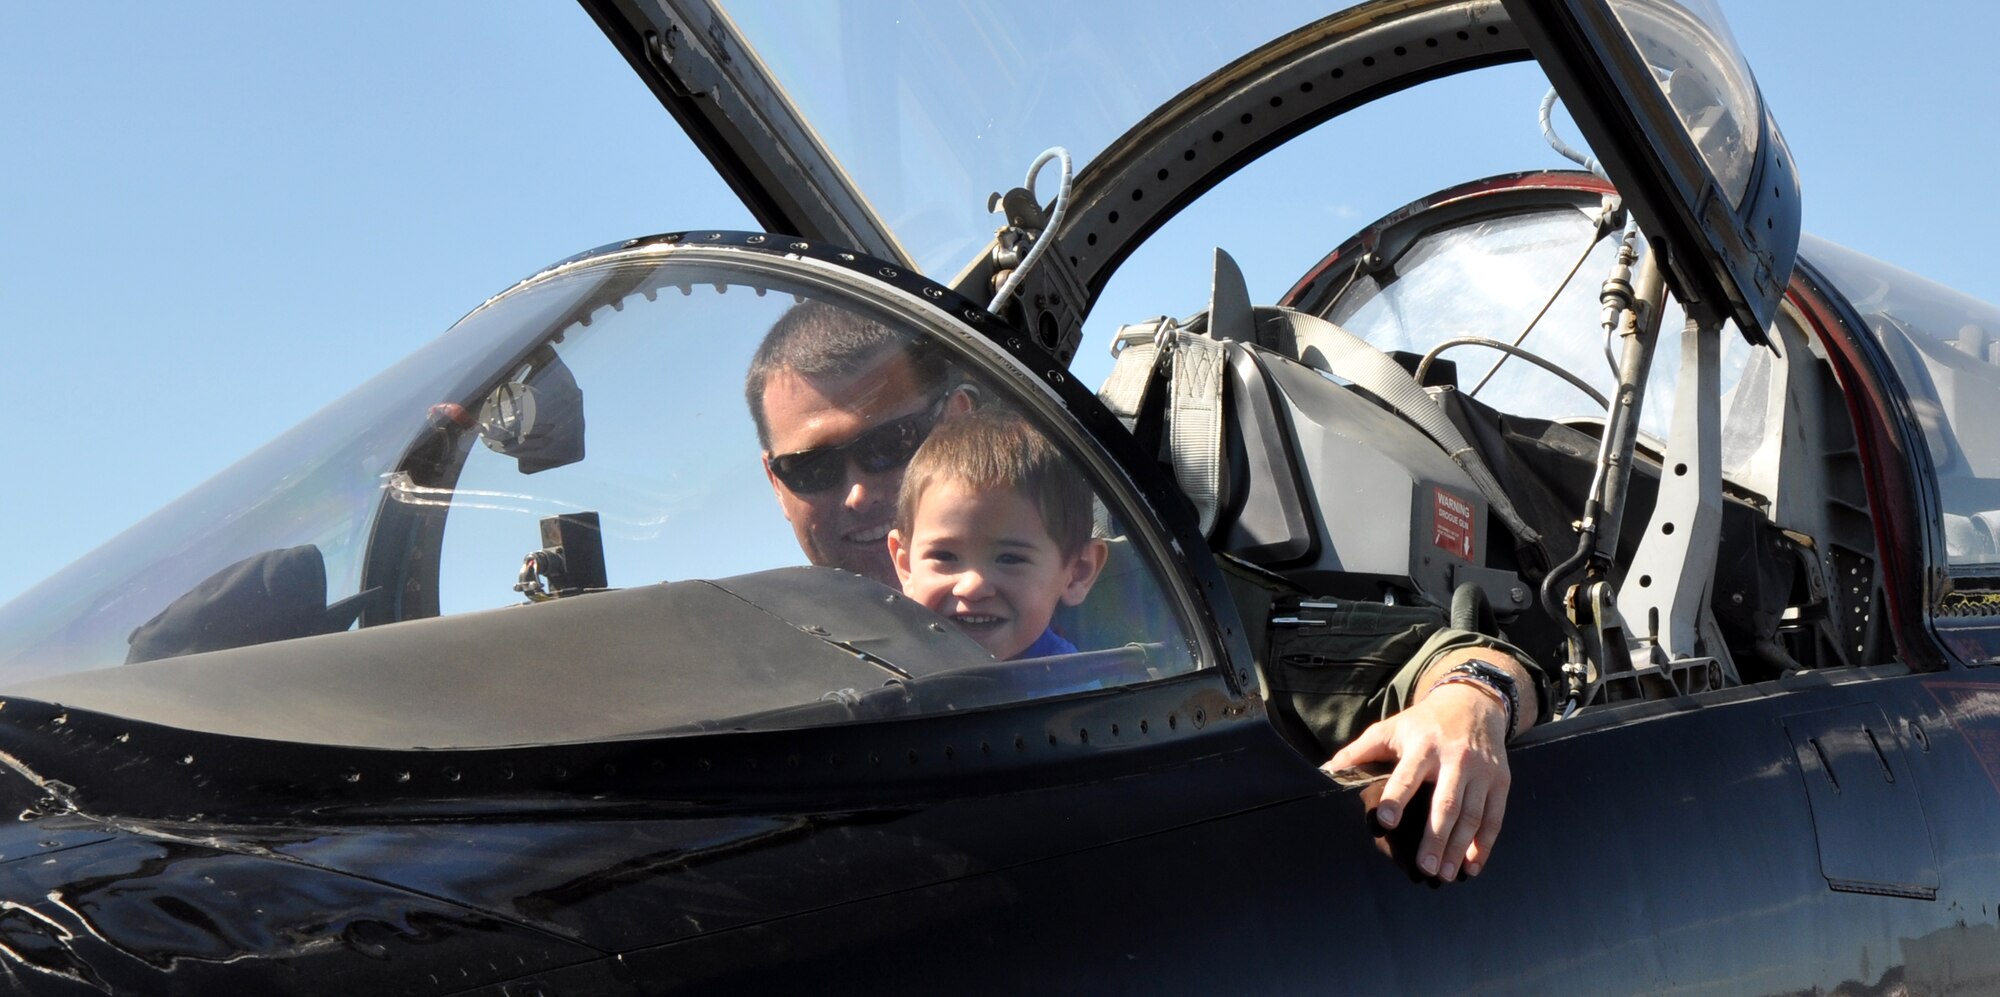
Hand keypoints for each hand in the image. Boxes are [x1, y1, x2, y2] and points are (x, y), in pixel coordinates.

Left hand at [1324, 667, 1512, 881]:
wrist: (1474, 704)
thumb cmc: (1424, 723)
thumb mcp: (1391, 728)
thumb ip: (1361, 751)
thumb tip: (1328, 771)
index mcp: (1424, 745)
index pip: (1408, 775)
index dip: (1396, 798)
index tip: (1385, 822)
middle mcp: (1456, 758)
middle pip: (1445, 802)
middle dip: (1435, 838)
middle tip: (1425, 868)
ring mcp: (1482, 771)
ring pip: (1472, 815)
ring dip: (1459, 848)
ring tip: (1445, 874)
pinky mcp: (1500, 781)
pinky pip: (1494, 817)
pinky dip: (1484, 844)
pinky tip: (1472, 865)